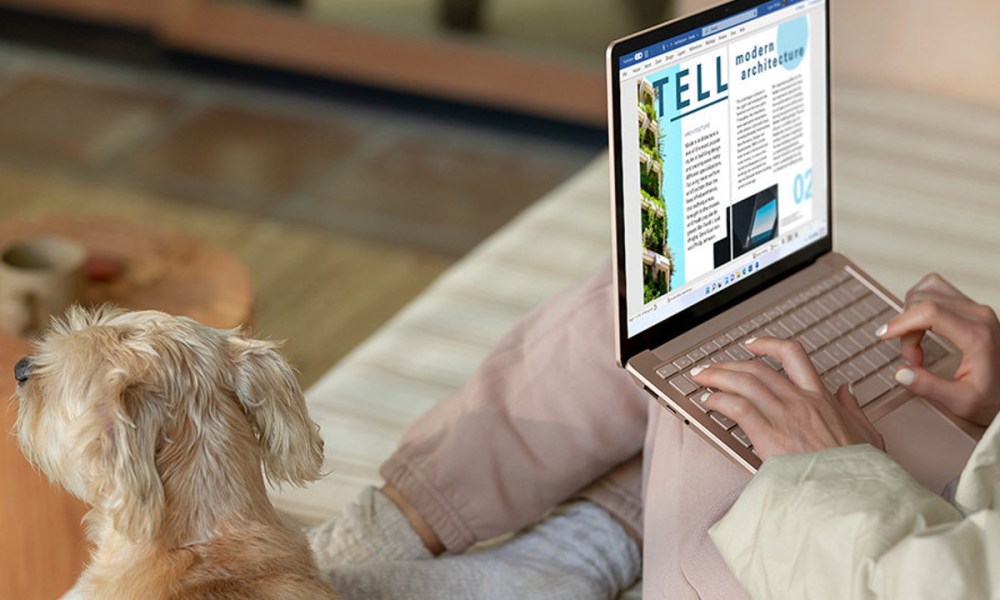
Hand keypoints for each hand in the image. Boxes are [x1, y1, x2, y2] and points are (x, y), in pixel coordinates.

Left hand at [690, 337, 884, 459]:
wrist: (855, 494)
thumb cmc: (860, 471)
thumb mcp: (867, 433)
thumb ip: (853, 408)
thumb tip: (846, 390)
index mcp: (821, 398)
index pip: (792, 355)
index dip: (767, 344)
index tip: (751, 345)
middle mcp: (800, 401)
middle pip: (757, 368)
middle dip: (728, 364)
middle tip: (710, 367)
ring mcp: (785, 417)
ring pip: (744, 382)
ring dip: (717, 377)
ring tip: (701, 378)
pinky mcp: (770, 436)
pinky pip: (737, 407)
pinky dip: (719, 400)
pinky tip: (709, 402)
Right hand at [878, 273, 999, 426]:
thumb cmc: (992, 396)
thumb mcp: (962, 402)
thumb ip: (930, 387)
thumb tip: (901, 373)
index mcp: (977, 336)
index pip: (930, 313)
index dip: (901, 322)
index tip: (884, 336)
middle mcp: (978, 315)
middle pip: (923, 303)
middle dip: (906, 329)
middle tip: (913, 359)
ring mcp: (975, 308)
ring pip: (926, 292)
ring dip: (911, 316)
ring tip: (917, 342)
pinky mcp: (970, 306)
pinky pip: (935, 290)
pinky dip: (920, 304)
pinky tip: (921, 324)